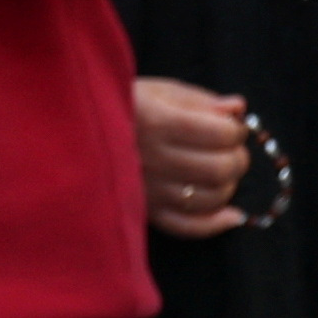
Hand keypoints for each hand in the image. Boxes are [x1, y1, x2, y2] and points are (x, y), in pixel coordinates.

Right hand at [132, 76, 256, 239]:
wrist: (78, 131)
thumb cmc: (125, 105)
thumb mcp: (160, 90)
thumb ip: (201, 100)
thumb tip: (238, 109)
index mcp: (156, 120)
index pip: (218, 134)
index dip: (236, 130)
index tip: (233, 126)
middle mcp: (151, 158)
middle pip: (218, 169)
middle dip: (237, 158)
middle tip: (232, 149)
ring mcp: (147, 189)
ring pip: (208, 199)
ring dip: (227, 185)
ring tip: (221, 171)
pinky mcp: (144, 210)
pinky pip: (186, 227)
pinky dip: (215, 224)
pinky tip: (232, 215)